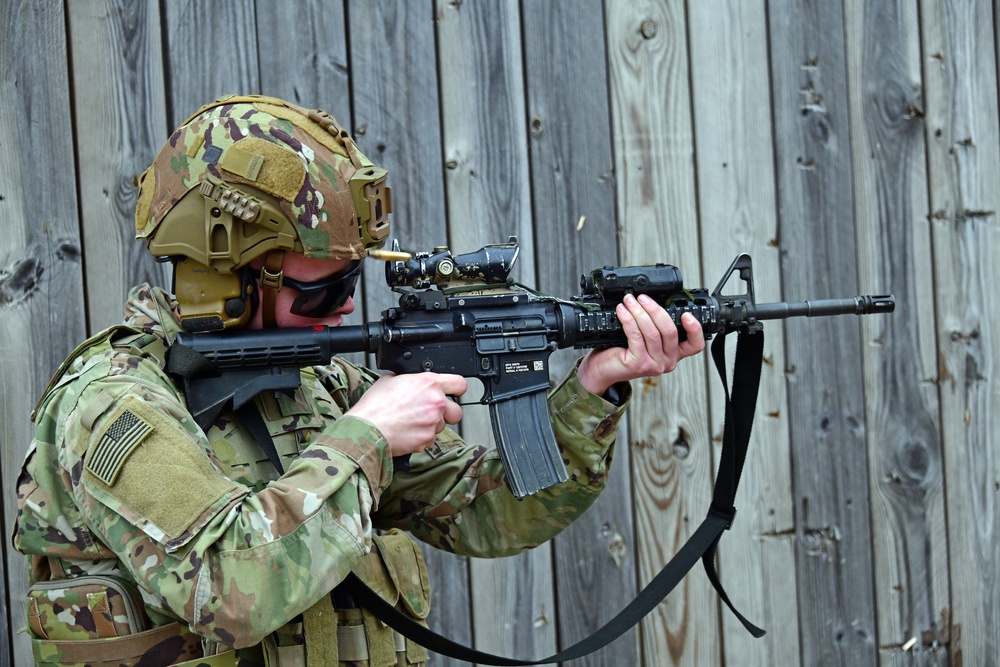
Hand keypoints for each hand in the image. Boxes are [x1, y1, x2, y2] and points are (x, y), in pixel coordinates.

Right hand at [347, 372, 467, 456]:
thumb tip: (410, 381)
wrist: (366, 429)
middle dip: (447, 413)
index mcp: (428, 383)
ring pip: (441, 426)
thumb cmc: (374, 406)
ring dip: (430, 426)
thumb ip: (408, 379)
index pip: (459, 384)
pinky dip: (421, 437)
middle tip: (431, 413)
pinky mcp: (427, 439)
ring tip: (410, 423)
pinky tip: (407, 432)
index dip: (456, 389)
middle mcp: (435, 402)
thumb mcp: (390, 380)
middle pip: (456, 411)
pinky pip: (430, 439)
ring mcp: (433, 422)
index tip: (453, 393)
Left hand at [576, 293, 705, 395]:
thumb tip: (652, 301)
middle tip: (642, 298)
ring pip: (652, 332)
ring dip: (639, 312)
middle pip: (670, 331)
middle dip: (655, 309)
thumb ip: (655, 326)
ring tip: (629, 301)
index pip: (695, 345)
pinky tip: (622, 311)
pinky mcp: (639, 364)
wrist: (603, 369)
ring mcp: (654, 365)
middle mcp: (667, 362)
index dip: (695, 329)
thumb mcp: (645, 339)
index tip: (686, 313)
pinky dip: (628, 319)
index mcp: (674, 354)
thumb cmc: (622, 351)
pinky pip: (636, 336)